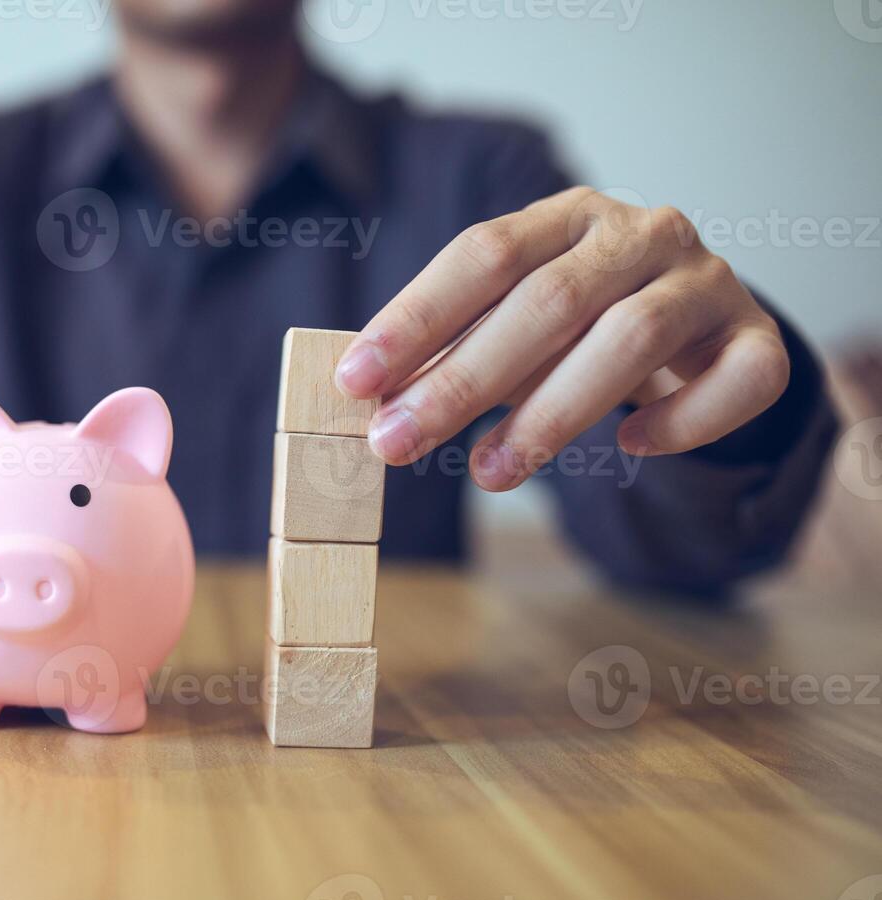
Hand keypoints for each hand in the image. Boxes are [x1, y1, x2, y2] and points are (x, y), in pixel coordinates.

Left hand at [335, 186, 790, 489]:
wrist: (695, 330)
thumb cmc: (580, 328)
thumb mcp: (512, 325)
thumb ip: (453, 349)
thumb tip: (370, 401)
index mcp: (567, 214)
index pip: (482, 253)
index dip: (415, 317)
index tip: (354, 380)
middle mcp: (642, 232)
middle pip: (547, 302)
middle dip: (462, 380)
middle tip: (397, 443)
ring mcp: (708, 281)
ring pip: (632, 339)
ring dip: (550, 415)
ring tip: (487, 472)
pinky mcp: (757, 338)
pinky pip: (736, 380)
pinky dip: (681, 421)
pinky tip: (630, 447)